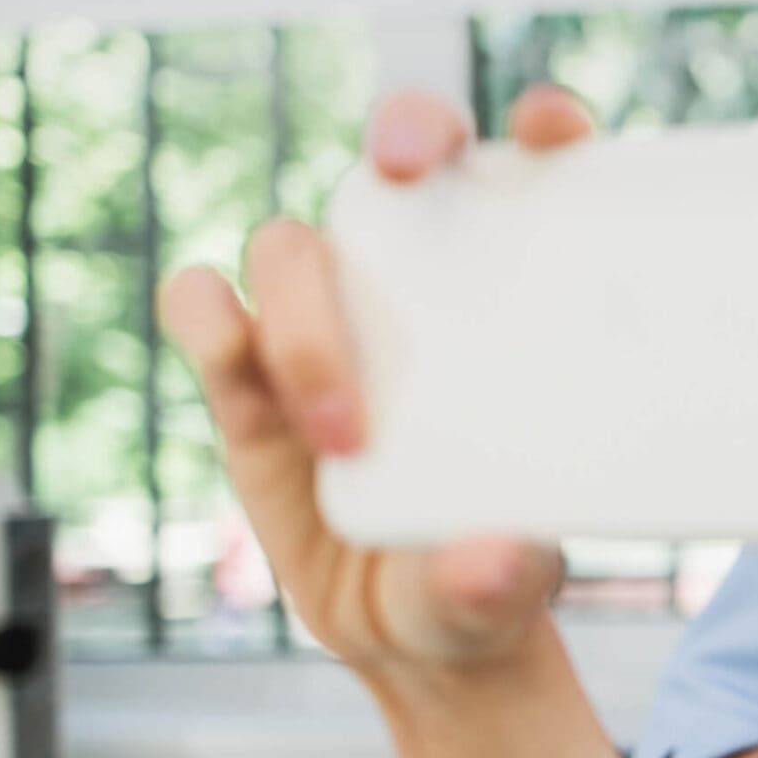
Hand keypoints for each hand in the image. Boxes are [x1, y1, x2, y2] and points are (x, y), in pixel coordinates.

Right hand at [159, 87, 597, 681]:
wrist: (419, 626)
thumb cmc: (494, 571)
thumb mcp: (512, 584)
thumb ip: (504, 574)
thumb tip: (495, 561)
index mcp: (520, 301)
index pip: (544, 182)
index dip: (549, 132)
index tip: (554, 131)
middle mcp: (424, 286)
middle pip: (407, 158)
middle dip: (407, 131)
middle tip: (404, 169)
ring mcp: (331, 320)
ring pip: (295, 246)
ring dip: (307, 317)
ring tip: (345, 436)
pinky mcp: (249, 372)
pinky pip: (203, 306)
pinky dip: (208, 317)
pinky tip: (234, 356)